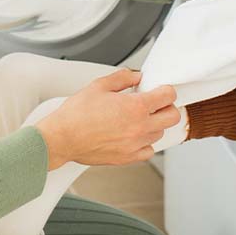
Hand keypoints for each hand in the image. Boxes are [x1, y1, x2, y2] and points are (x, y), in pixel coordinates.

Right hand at [35, 69, 178, 169]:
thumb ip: (122, 78)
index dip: (165, 90)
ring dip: (154, 124)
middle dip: (167, 107)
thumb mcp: (99, 86)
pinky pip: (148, 151)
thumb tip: (136, 77)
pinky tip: (133, 135)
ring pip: (160, 134)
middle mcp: (140, 127)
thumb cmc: (76, 114)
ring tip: (138, 119)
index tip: (161, 90)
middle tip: (155, 104)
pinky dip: (145, 143)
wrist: (62, 138)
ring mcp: (135, 144)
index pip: (168, 96)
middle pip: (172, 117)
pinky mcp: (128, 158)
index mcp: (135, 107)